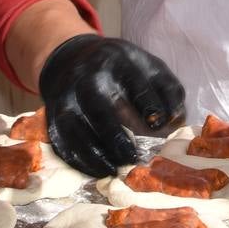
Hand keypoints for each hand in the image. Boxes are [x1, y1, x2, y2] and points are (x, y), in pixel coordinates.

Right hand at [37, 34, 185, 176]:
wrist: (71, 57)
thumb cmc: (121, 69)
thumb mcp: (147, 66)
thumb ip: (168, 89)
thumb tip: (175, 119)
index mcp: (117, 60)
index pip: (136, 83)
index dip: (150, 105)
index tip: (160, 124)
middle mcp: (87, 77)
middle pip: (98, 108)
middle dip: (115, 136)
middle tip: (133, 157)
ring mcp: (66, 96)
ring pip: (75, 128)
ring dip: (94, 153)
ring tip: (115, 169)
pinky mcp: (52, 114)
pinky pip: (61, 140)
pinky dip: (78, 159)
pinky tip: (97, 169)